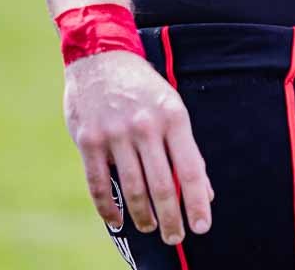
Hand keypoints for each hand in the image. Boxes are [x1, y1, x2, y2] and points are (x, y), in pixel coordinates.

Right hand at [64, 51, 212, 243]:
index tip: (202, 227)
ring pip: (132, 189)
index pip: (189, 169)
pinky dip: (109, 209)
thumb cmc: (143, 87)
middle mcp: (145, 125)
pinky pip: (99, 185)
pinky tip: (118, 222)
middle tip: (176, 238)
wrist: (101, 56)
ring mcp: (115, 133)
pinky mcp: (89, 140)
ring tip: (151, 228)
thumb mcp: (172, 107)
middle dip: (171, 218)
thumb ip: (186, 150)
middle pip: (161, 185)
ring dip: (143, 216)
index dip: (196, 202)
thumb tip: (205, 191)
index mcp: (173, 116)